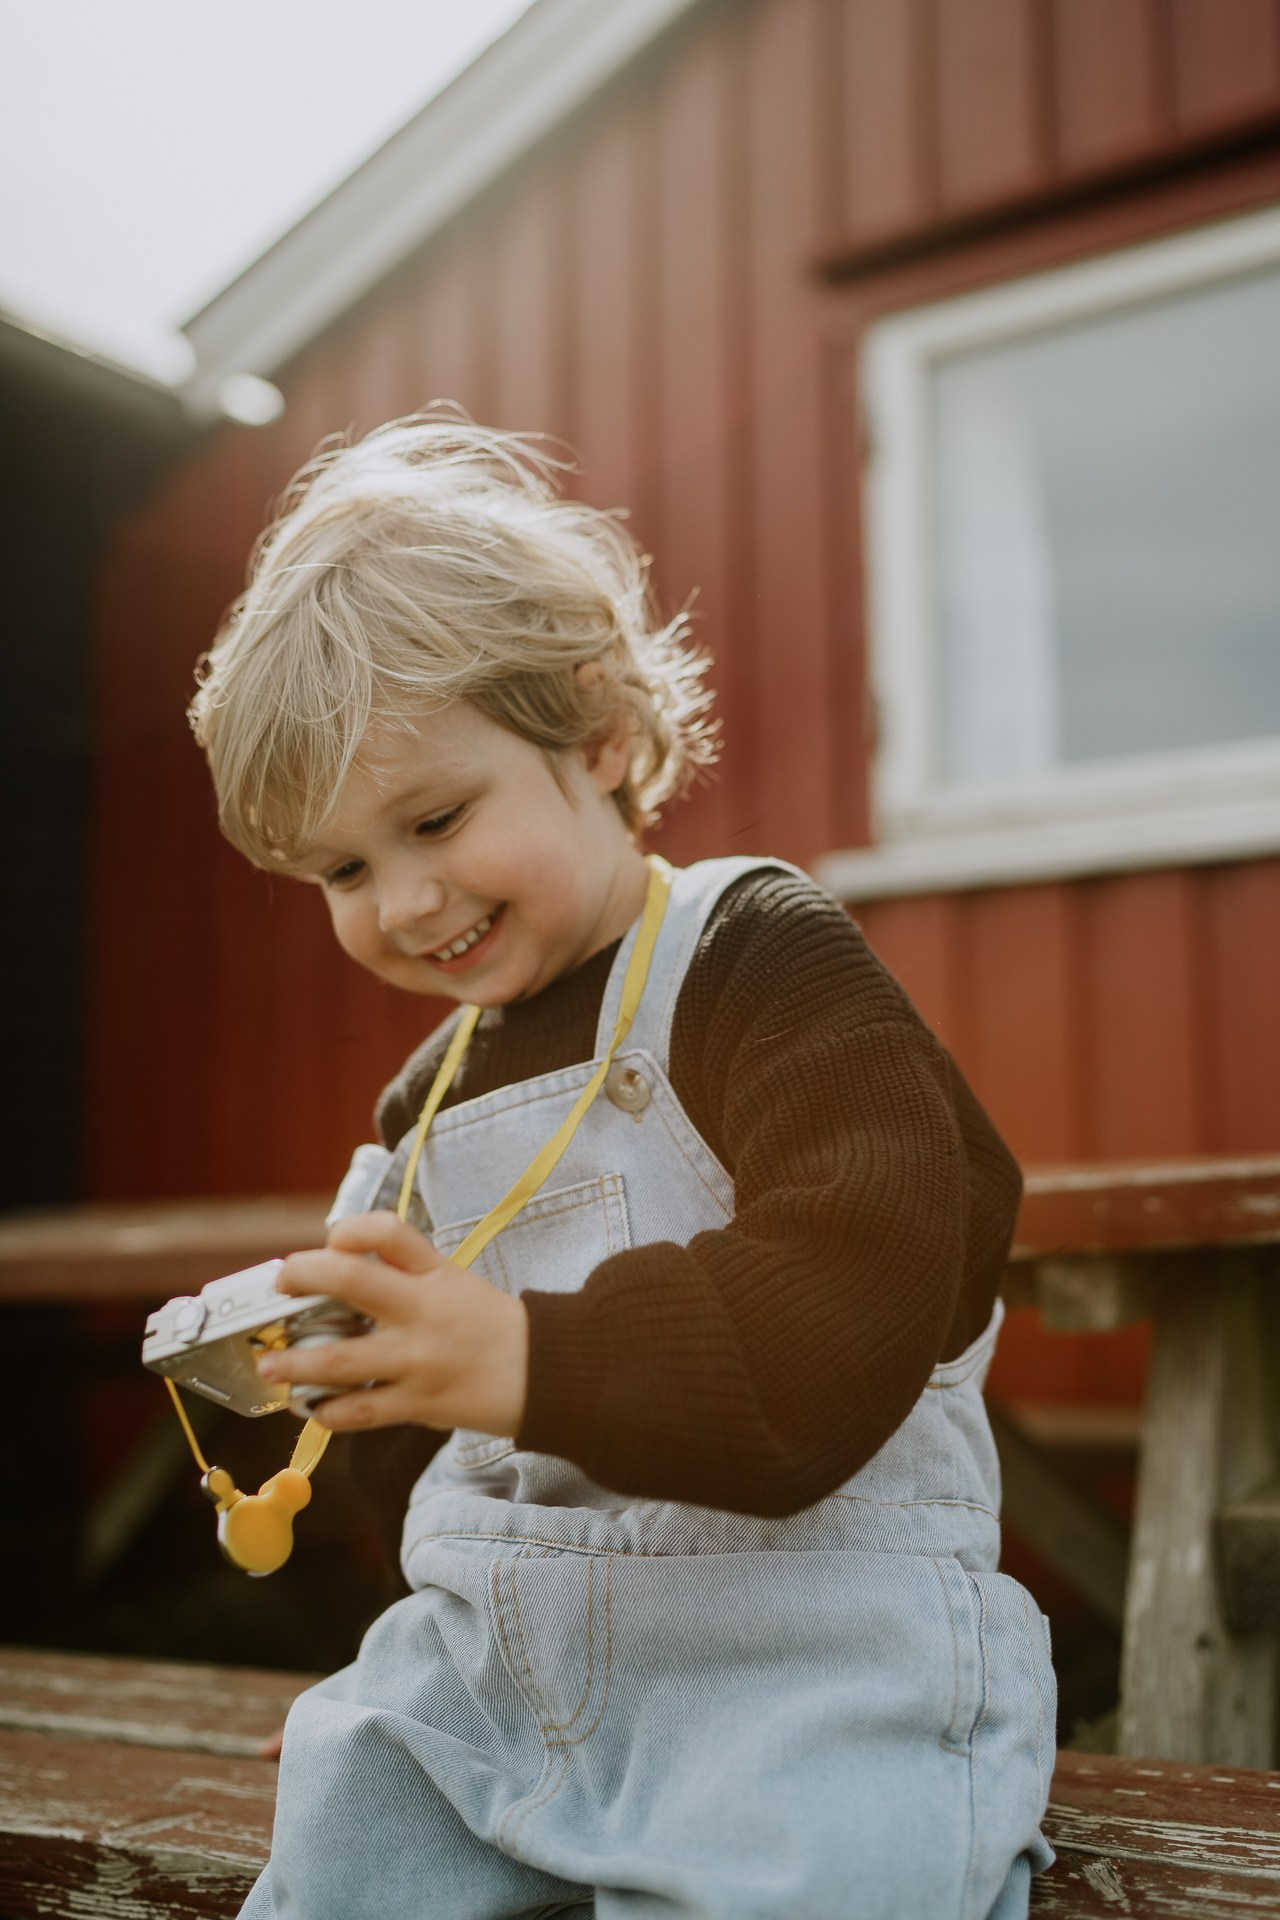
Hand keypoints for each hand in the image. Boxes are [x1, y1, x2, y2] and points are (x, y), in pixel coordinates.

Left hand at [256, 1211, 528, 1437]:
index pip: (389, 1232)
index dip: (352, 1229)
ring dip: (296, 1361)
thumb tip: (340, 1276)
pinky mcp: (421, 1403)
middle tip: (279, 1285)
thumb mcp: (456, 1284)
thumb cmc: (496, 1328)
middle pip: (352, 1281)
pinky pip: (362, 1410)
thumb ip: (407, 1278)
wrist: (549, 1374)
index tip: (330, 1240)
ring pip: (342, 1359)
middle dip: (303, 1278)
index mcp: (436, 1274)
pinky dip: (331, 1411)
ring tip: (270, 1364)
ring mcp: (420, 1360)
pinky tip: (314, 1408)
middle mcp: (424, 1310)